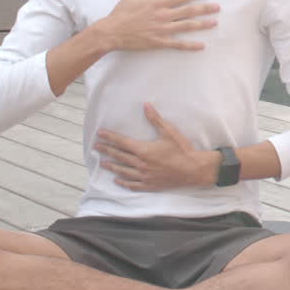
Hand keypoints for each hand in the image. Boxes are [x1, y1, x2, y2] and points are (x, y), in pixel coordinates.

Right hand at [94, 0, 218, 51]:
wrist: (111, 32)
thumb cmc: (121, 12)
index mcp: (158, 3)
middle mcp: (163, 15)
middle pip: (189, 11)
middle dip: (205, 8)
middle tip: (218, 7)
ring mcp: (162, 30)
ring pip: (187, 26)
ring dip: (202, 24)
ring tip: (215, 22)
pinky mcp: (159, 42)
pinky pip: (178, 44)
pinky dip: (191, 45)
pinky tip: (202, 45)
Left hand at [95, 103, 214, 190]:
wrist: (193, 169)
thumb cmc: (182, 150)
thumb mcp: (169, 132)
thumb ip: (155, 119)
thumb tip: (146, 105)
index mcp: (143, 150)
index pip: (121, 142)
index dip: (110, 137)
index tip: (100, 134)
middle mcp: (140, 164)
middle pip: (119, 156)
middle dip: (106, 150)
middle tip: (96, 147)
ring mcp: (144, 176)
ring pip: (123, 171)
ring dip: (112, 166)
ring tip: (102, 163)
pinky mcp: (150, 184)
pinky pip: (132, 184)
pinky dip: (123, 182)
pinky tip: (117, 180)